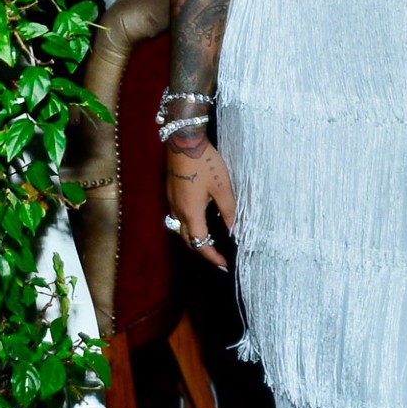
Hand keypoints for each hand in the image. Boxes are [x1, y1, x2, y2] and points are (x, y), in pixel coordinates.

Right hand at [165, 135, 237, 269]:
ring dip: (196, 239)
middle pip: (189, 241)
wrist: (183, 142)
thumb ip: (229, 211)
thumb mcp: (222, 188)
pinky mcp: (172, 194)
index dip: (213, 257)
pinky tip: (203, 220)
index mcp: (191, 213)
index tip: (224, 265)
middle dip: (204, 251)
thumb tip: (235, 230)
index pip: (201, 244)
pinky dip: (192, 226)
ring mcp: (172, 203)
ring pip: (183, 229)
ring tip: (213, 242)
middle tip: (219, 257)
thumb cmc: (204, 163)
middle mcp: (178, 212)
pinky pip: (180, 217)